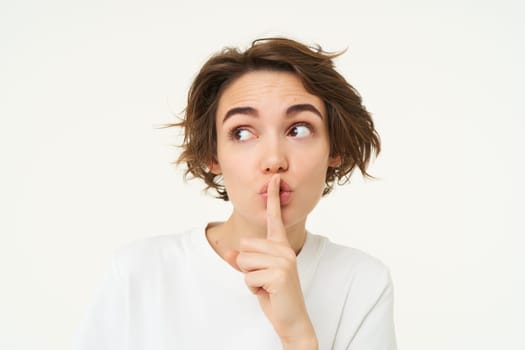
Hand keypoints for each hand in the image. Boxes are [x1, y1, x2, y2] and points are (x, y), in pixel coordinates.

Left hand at [224, 174, 317, 347]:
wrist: (291, 318)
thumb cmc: (274, 294)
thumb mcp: (255, 275)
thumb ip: (243, 261)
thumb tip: (229, 253)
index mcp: (281, 246)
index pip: (275, 218)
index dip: (273, 198)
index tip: (275, 179)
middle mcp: (284, 249)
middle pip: (244, 246)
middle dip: (245, 266)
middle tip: (263, 279)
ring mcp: (283, 260)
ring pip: (244, 261)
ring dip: (249, 278)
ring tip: (266, 286)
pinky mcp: (279, 273)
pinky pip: (248, 277)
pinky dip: (253, 289)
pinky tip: (268, 293)